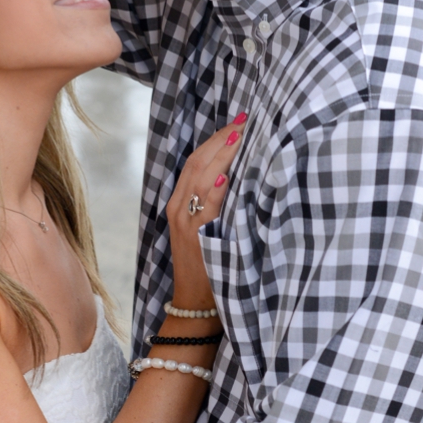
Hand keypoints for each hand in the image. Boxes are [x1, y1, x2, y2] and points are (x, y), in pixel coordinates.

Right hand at [165, 113, 243, 307]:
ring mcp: (185, 222)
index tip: (237, 123)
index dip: (214, 140)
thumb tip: (241, 179)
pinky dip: (214, 190)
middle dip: (220, 140)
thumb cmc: (208, 266)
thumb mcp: (208, 229)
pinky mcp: (194, 237)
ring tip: (239, 136)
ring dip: (221, 156)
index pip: (194, 162)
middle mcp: (178, 209)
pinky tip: (226, 175)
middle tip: (244, 121)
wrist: (195, 301)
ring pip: (199, 179)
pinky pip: (204, 207)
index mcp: (179, 204)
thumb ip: (216, 205)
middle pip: (196, 164)